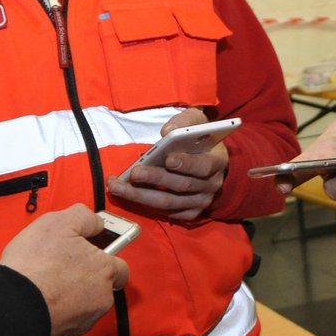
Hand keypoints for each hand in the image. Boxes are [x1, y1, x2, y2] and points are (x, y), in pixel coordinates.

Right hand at [0, 205, 128, 335]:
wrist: (12, 306)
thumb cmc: (36, 263)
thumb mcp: (59, 222)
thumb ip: (84, 218)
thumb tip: (96, 224)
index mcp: (104, 271)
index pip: (120, 267)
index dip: (104, 257)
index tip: (87, 252)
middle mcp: (101, 299)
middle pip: (100, 286)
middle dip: (84, 277)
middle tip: (59, 265)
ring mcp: (84, 321)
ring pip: (84, 304)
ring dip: (70, 294)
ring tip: (45, 282)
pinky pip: (67, 319)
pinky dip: (58, 310)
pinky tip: (40, 300)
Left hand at [107, 108, 227, 222]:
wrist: (212, 160)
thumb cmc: (201, 138)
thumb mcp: (198, 122)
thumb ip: (185, 122)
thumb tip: (167, 132)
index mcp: (217, 161)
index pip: (204, 165)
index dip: (187, 163)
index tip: (168, 159)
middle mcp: (211, 185)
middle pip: (182, 185)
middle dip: (156, 179)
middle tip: (135, 173)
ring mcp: (201, 202)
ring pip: (169, 202)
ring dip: (142, 195)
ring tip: (118, 186)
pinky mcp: (190, 213)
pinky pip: (167, 212)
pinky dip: (147, 205)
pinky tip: (129, 195)